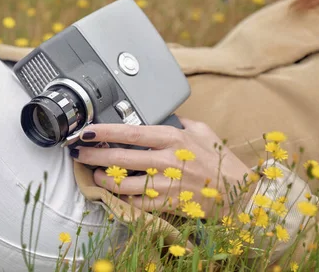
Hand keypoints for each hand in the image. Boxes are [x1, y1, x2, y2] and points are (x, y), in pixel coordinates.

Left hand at [71, 118, 252, 217]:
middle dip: (93, 156)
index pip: (130, 132)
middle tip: (77, 152)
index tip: (86, 130)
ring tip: (96, 174)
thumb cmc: (221, 163)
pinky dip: (123, 199)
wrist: (241, 194)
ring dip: (105, 179)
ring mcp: (166, 183)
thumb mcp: (203, 132)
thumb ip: (180, 122)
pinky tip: (117, 193)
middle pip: (120, 158)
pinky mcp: (168, 203)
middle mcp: (166, 159)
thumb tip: (164, 114)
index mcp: (172, 138)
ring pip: (124, 183)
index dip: (104, 132)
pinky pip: (137, 203)